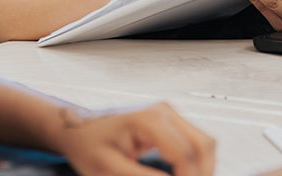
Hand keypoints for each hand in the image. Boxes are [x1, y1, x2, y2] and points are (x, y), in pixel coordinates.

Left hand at [56, 102, 214, 175]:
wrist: (78, 128)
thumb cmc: (88, 143)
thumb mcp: (110, 169)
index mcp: (149, 119)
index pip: (186, 155)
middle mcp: (163, 111)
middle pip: (203, 146)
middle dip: (202, 173)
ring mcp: (167, 114)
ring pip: (204, 144)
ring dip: (201, 168)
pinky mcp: (168, 122)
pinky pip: (194, 143)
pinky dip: (195, 162)